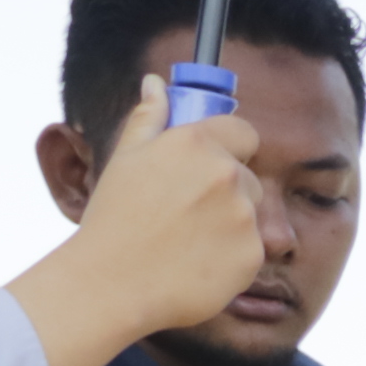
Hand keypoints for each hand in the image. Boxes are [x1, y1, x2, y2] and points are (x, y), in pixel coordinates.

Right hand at [7, 78, 267, 365]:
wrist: (113, 282)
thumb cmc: (114, 219)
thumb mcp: (125, 159)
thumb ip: (148, 118)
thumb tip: (155, 83)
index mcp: (196, 144)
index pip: (244, 131)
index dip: (232, 147)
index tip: (214, 163)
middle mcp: (227, 176)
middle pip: (249, 178)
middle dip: (227, 192)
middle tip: (186, 213)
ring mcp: (244, 217)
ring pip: (251, 215)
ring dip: (230, 224)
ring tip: (187, 240)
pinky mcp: (252, 255)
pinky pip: (251, 249)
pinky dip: (232, 256)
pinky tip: (197, 262)